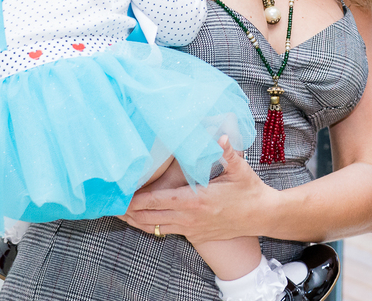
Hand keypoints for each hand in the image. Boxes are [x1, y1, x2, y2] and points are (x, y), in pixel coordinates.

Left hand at [120, 137, 273, 241]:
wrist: (261, 216)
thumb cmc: (249, 191)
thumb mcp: (239, 169)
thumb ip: (226, 151)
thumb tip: (219, 135)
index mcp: (196, 200)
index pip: (157, 202)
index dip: (136, 200)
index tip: (120, 195)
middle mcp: (190, 218)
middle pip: (149, 217)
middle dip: (128, 211)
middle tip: (110, 203)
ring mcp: (191, 229)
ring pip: (155, 228)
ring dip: (136, 221)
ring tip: (118, 214)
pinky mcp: (195, 236)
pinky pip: (167, 231)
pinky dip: (151, 226)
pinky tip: (142, 220)